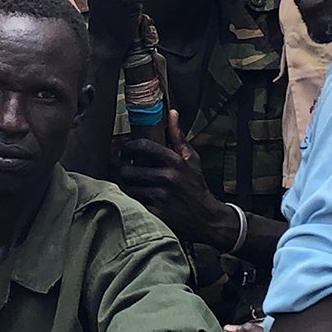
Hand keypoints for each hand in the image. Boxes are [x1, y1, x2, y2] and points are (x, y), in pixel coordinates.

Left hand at [116, 112, 226, 245]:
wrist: (207, 218)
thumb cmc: (196, 186)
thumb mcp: (192, 159)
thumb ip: (178, 136)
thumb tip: (172, 113)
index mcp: (175, 161)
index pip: (142, 146)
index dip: (128, 148)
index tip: (125, 152)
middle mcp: (167, 177)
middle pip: (128, 169)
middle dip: (124, 170)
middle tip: (125, 171)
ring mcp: (160, 196)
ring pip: (127, 187)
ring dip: (127, 186)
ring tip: (131, 184)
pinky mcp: (156, 213)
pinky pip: (133, 202)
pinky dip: (132, 199)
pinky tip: (138, 197)